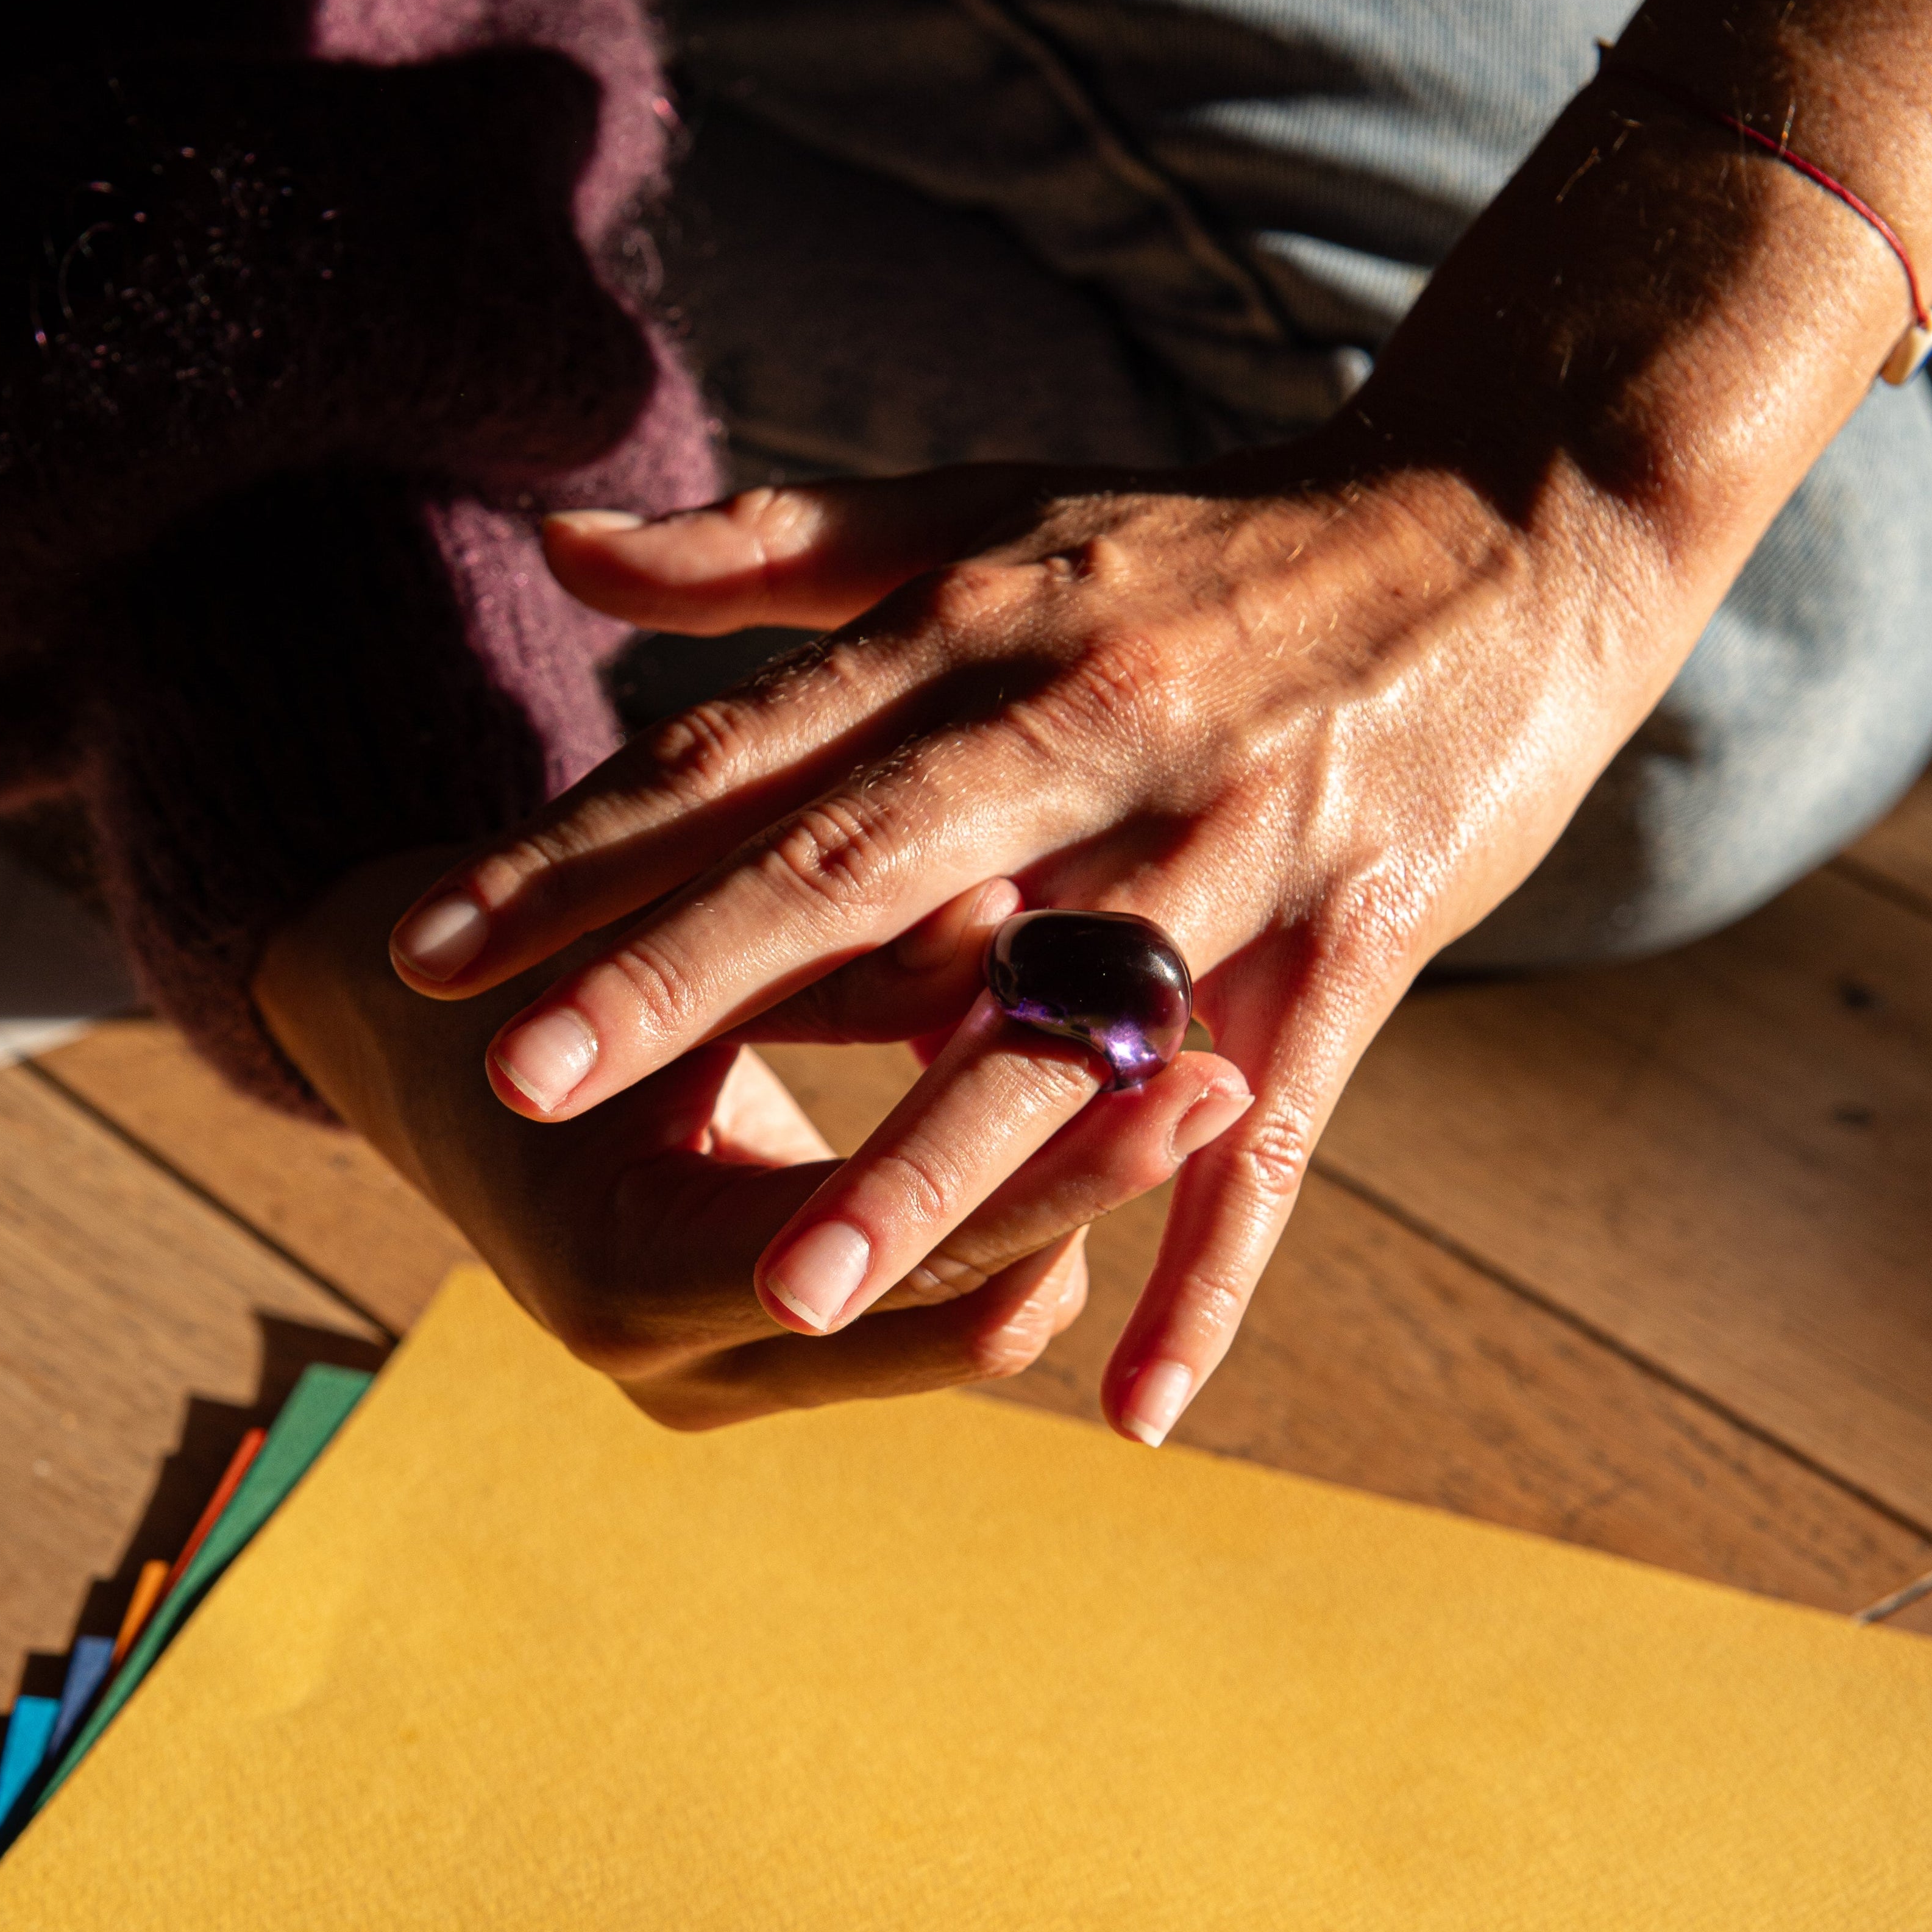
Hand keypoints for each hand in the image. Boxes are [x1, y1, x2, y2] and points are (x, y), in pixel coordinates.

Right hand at [255, 843, 1174, 1429]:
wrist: (397, 1024)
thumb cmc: (507, 951)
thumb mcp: (652, 937)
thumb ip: (832, 958)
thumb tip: (1020, 912)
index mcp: (628, 1270)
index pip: (893, 1251)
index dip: (1045, 1164)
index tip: (1175, 1055)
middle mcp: (677, 1364)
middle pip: (954, 1313)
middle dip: (1089, 1198)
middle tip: (1224, 1083)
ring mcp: (719, 1378)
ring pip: (962, 1325)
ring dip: (1068, 1214)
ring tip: (1198, 1084)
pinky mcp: (756, 1353)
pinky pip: (931, 1310)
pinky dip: (1014, 1220)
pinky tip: (1112, 1117)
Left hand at [381, 429, 1709, 1442]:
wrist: (1510, 524)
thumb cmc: (1201, 543)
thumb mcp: (983, 517)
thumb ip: (770, 554)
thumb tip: (563, 550)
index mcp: (979, 638)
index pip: (742, 761)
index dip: (579, 856)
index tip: (421, 950)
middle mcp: (1088, 738)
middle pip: (858, 871)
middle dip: (684, 983)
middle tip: (518, 1091)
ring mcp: (1228, 847)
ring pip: (1057, 1030)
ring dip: (928, 1168)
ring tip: (789, 1295)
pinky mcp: (1360, 940)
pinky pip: (1274, 1137)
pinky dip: (1208, 1276)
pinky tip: (1128, 1415)